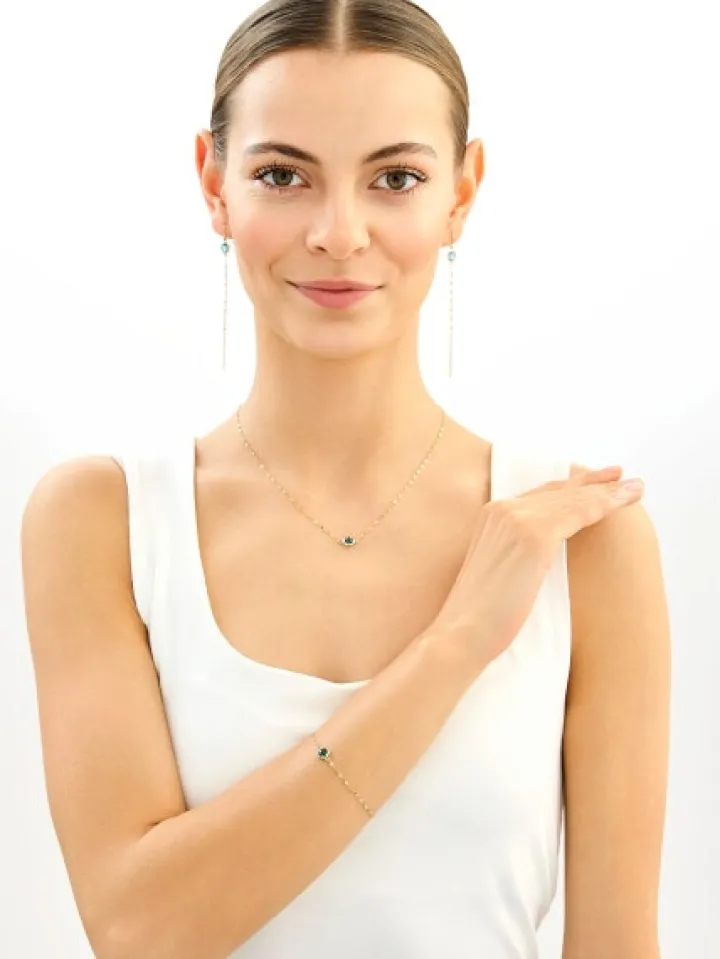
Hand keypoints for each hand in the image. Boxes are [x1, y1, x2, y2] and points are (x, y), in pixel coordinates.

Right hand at [434, 466, 644, 666]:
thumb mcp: (498, 574)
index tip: (596, 482)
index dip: (569, 487)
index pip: (539, 494)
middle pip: (558, 490)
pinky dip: (605, 505)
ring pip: (573, 499)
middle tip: (622, 474)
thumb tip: (540, 559)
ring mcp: (516, 520)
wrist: (462, 634)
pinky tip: (624, 502)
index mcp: (491, 516)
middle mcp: (502, 509)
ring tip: (636, 488)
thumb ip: (517, 556)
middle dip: (593, 482)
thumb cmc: (479, 618)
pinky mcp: (534, 536)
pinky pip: (578, 513)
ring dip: (609, 492)